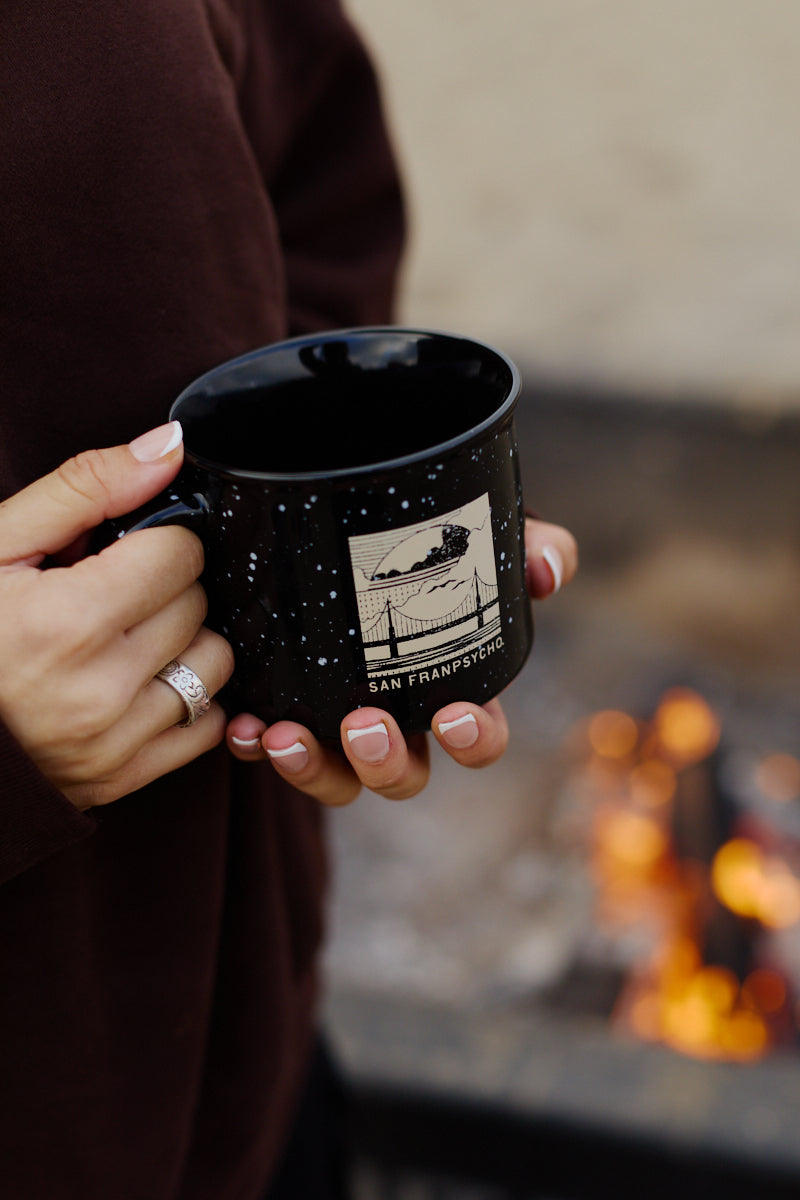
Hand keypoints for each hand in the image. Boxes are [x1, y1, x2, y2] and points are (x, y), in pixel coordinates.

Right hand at [0, 424, 233, 809]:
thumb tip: (170, 446)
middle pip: (197, 606)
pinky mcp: (121, 779)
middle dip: (164, 589)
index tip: (120, 554)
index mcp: (62, 623)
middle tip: (110, 596)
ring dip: (183, 644)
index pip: (179, 555)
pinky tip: (137, 685)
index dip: (154, 543)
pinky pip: (207, 728)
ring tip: (125, 640)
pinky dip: (186, 702)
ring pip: (214, 665)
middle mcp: (94, 692)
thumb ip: (87, 486)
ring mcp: (111, 743)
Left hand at [226, 517, 577, 804]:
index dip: (474, 742)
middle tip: (364, 726)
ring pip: (338, 780)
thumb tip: (548, 572)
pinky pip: (271, 748)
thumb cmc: (425, 537)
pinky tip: (244, 726)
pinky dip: (256, 745)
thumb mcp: (474, 530)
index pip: (478, 738)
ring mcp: (337, 724)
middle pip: (402, 775)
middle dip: (386, 763)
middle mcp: (398, 719)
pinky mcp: (285, 708)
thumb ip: (525, 539)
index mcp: (450, 687)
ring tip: (287, 736)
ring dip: (316, 770)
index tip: (454, 717)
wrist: (337, 504)